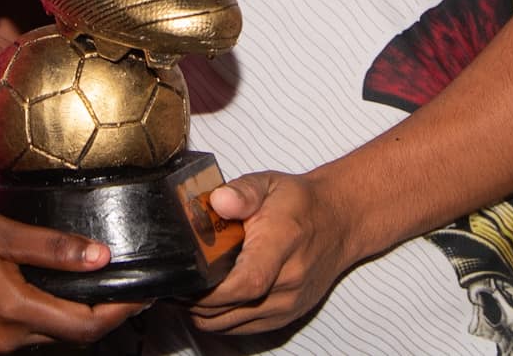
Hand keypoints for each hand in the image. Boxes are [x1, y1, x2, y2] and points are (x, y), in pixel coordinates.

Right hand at [0, 202, 140, 352]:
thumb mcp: (0, 232)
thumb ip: (52, 248)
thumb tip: (102, 257)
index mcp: (12, 312)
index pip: (83, 327)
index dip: (119, 312)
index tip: (144, 293)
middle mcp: (3, 340)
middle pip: (69, 336)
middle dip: (103, 315)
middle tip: (128, 285)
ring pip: (48, 337)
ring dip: (76, 317)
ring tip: (100, 284)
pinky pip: (26, 335)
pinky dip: (49, 316)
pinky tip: (58, 290)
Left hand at [187, 171, 356, 335]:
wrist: (339, 221)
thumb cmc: (299, 203)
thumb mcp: (268, 184)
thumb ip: (241, 192)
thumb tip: (218, 200)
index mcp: (283, 244)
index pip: (246, 283)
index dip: (209, 291)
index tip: (184, 281)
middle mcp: (289, 281)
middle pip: (231, 310)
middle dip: (194, 302)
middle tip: (174, 283)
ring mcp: (289, 304)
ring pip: (231, 325)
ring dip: (203, 313)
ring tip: (186, 291)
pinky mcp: (286, 316)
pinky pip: (242, 328)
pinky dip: (219, 319)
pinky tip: (207, 300)